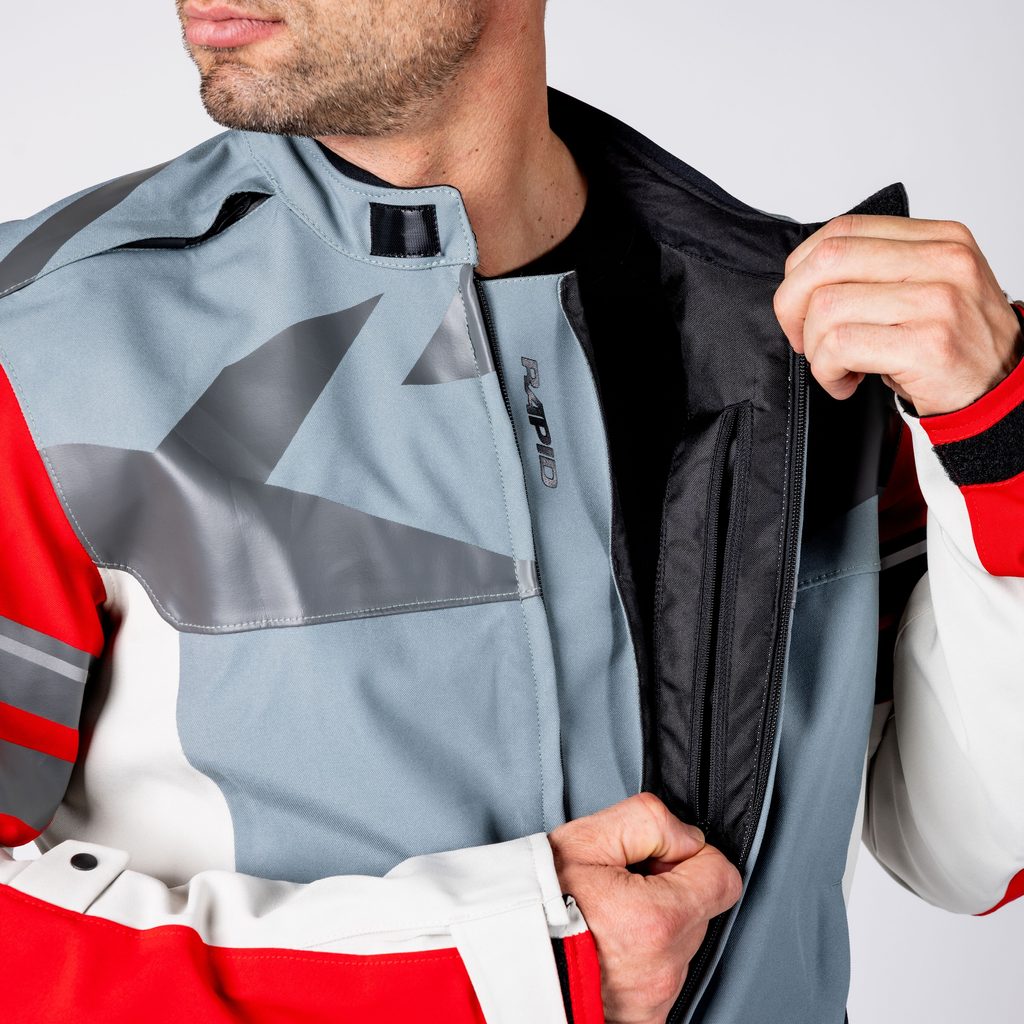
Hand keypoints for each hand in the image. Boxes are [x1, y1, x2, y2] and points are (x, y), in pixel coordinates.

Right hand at [548, 793, 742, 1023]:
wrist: (501, 958)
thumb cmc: (537, 901)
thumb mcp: (585, 837)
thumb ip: (649, 821)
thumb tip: (687, 838)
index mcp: (657, 919)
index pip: (723, 879)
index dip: (692, 857)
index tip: (657, 858)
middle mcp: (665, 968)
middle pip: (700, 911)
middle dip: (670, 890)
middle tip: (621, 884)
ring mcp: (655, 1000)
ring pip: (681, 944)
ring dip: (655, 924)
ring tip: (606, 916)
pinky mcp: (645, 1019)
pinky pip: (662, 975)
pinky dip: (642, 957)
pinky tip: (606, 944)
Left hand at [773, 215, 1023, 415]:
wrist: (1000, 390)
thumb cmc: (953, 344)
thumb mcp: (926, 288)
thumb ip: (877, 270)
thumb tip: (804, 281)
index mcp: (939, 238)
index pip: (843, 230)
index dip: (802, 269)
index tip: (801, 304)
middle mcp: (943, 261)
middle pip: (827, 262)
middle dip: (792, 306)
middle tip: (803, 338)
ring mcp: (937, 302)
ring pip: (828, 308)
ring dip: (814, 349)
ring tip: (835, 367)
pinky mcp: (927, 345)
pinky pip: (841, 347)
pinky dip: (826, 372)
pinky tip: (845, 382)